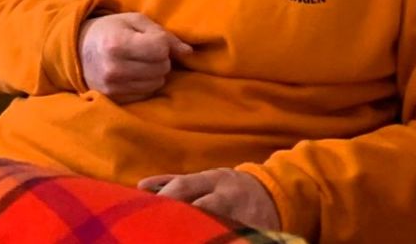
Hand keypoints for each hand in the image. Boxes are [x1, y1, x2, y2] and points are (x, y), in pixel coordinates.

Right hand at [78, 12, 191, 102]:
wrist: (77, 50)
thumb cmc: (110, 30)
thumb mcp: (135, 21)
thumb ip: (163, 34)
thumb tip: (188, 53)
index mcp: (117, 44)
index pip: (160, 49)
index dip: (162, 42)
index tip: (151, 38)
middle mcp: (114, 69)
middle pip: (161, 67)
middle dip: (160, 58)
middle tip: (145, 51)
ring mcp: (113, 87)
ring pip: (157, 83)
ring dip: (154, 72)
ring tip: (139, 62)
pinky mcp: (114, 99)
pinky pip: (146, 94)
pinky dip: (145, 84)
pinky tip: (133, 74)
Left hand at [139, 168, 279, 230]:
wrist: (274, 194)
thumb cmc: (229, 187)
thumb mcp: (206, 178)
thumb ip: (173, 182)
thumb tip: (141, 187)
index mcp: (213, 179)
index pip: (183, 186)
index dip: (164, 199)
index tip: (146, 213)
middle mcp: (228, 195)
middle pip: (199, 208)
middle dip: (179, 222)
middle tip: (158, 233)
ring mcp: (244, 216)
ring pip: (219, 227)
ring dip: (198, 234)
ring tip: (176, 238)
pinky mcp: (257, 233)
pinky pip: (236, 239)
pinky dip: (220, 240)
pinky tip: (207, 242)